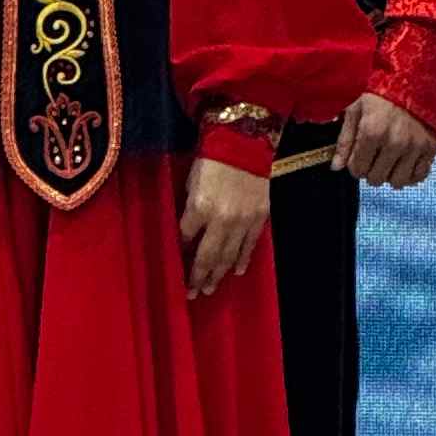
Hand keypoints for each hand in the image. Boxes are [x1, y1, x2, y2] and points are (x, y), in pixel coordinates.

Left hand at [180, 151, 270, 301]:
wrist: (245, 143)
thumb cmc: (211, 158)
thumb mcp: (191, 181)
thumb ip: (190, 207)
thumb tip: (188, 229)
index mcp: (200, 207)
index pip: (185, 237)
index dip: (180, 251)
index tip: (176, 264)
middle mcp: (221, 219)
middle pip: (207, 255)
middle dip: (198, 276)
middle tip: (192, 293)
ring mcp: (242, 220)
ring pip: (229, 255)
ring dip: (218, 274)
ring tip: (209, 289)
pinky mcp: (259, 218)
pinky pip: (250, 245)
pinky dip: (242, 259)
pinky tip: (236, 272)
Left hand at [335, 92, 435, 190]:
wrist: (416, 79)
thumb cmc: (382, 92)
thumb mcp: (356, 109)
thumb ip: (345, 140)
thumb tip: (336, 166)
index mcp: (372, 131)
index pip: (357, 169)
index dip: (354, 165)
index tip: (357, 156)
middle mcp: (394, 143)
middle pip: (376, 179)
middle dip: (370, 170)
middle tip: (372, 157)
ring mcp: (414, 147)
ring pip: (397, 182)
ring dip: (389, 175)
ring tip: (388, 161)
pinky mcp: (430, 148)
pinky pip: (419, 176)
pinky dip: (410, 175)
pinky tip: (404, 164)